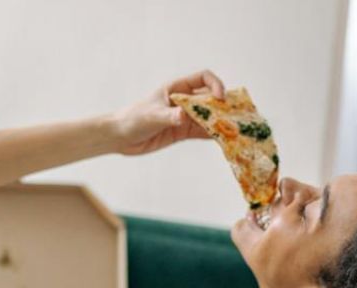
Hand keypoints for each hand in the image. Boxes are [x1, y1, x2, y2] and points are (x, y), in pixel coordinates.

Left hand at [109, 69, 224, 155]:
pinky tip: (224, 140)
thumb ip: (169, 116)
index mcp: (177, 88)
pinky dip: (213, 135)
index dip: (215, 85)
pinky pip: (202, 131)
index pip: (203, 78)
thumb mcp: (152, 116)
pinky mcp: (182, 131)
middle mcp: (184, 100)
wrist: (120, 137)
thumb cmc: (133, 118)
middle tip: (237, 115)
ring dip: (221, 122)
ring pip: (208, 116)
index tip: (220, 98)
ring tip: (235, 130)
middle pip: (210, 98)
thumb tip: (183, 117)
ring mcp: (184, 116)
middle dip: (223, 105)